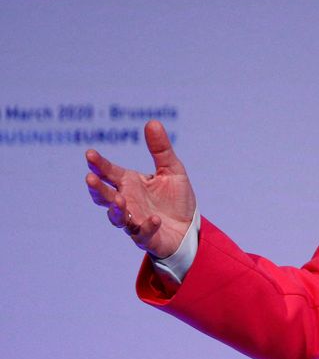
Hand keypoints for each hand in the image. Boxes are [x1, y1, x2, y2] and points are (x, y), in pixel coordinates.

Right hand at [84, 120, 196, 257]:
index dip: (99, 164)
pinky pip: (143, 233)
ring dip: (115, 210)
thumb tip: (152, 122)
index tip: (90, 154)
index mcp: (130, 183)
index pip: (110, 172)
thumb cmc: (175, 198)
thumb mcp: (172, 169)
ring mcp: (134, 221)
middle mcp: (127, 202)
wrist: (188, 227)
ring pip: (117, 218)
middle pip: (104, 196)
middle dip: (97, 188)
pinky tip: (154, 219)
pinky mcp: (147, 237)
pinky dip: (147, 226)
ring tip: (118, 200)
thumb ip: (161, 149)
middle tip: (90, 178)